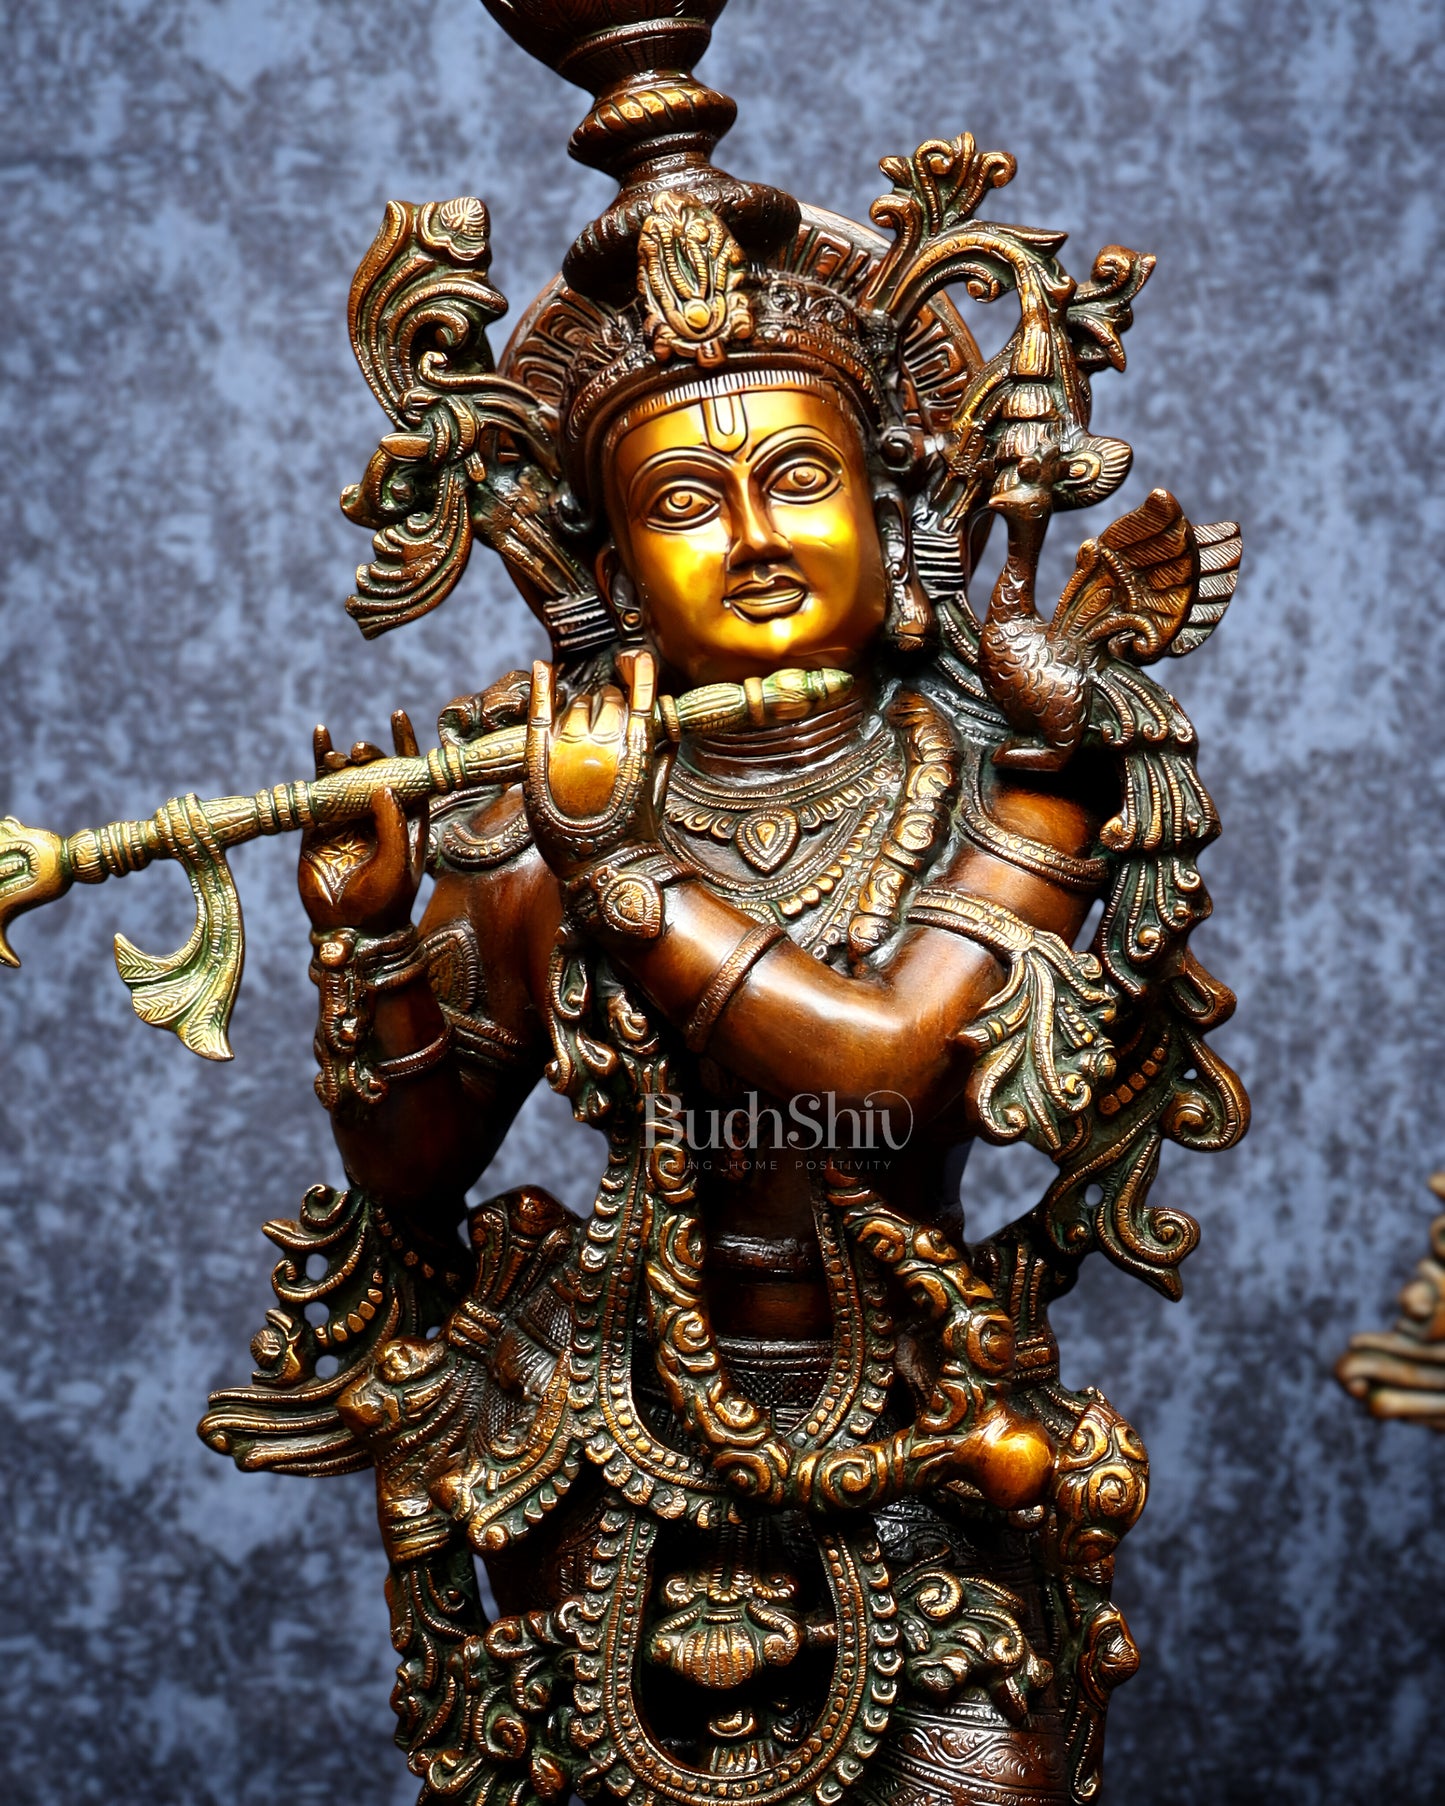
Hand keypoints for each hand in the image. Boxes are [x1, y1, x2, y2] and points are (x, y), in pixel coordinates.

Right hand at [298, 710, 425, 933]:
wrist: (350, 930)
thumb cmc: (384, 900)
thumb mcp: (396, 862)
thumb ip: (392, 823)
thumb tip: (385, 783)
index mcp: (406, 821)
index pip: (410, 776)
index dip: (406, 747)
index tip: (398, 718)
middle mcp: (378, 816)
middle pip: (376, 773)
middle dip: (371, 757)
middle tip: (362, 749)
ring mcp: (348, 819)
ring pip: (347, 778)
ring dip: (345, 761)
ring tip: (340, 753)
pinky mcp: (320, 826)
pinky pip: (320, 790)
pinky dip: (319, 764)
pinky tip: (320, 737)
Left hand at [522, 650, 658, 879]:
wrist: (605, 867)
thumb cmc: (634, 833)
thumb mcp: (658, 788)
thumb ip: (662, 751)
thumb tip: (664, 720)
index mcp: (639, 744)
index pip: (638, 690)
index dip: (637, 670)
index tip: (634, 659)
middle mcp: (604, 740)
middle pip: (604, 699)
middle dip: (607, 706)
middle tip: (606, 729)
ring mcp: (570, 748)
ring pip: (575, 706)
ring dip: (580, 710)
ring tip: (582, 735)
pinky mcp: (541, 761)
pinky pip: (539, 714)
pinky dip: (540, 688)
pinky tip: (540, 669)